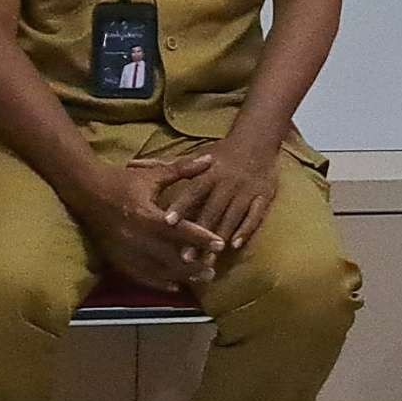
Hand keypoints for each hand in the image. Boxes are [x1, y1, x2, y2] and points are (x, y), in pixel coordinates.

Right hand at [73, 154, 224, 290]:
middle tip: (213, 271)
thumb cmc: (122, 180)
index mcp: (146, 214)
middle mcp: (135, 236)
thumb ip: (183, 170)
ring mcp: (124, 250)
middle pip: (169, 256)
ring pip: (156, 269)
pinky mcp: (116, 258)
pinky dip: (157, 283)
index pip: (179, 230)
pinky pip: (139, 275)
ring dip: (179, 276)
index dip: (201, 238)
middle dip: (192, 265)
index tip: (221, 245)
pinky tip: (174, 287)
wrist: (85, 190)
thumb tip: (211, 160)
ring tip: (200, 280)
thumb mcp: (153, 174)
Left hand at [160, 139, 280, 251]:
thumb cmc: (224, 152)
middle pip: (212, 211)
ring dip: (219, 238)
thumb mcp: (199, 155)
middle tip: (185, 257)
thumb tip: (137, 167)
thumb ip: (172, 166)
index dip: (181, 205)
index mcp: (211, 172)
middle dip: (199, 234)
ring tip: (208, 261)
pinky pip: (255, 216)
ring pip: (232, 218)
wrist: (258, 139)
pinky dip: (245, 231)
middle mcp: (229, 182)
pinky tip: (235, 246)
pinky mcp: (264, 196)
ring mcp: (247, 191)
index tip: (167, 222)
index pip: (194, 190)